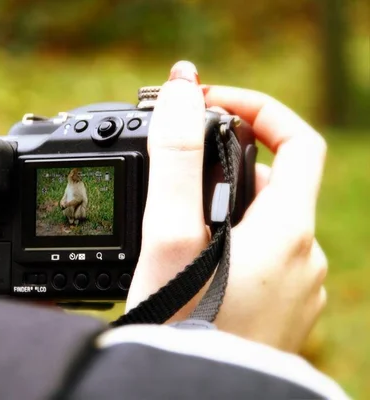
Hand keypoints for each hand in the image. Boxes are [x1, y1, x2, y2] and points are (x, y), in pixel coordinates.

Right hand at [126, 61, 327, 352]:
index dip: (257, 109)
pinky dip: (231, 246)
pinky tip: (193, 265)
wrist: (190, 394)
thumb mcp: (171, 231)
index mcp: (287, 229)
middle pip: (272, 184)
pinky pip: (261, 259)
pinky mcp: (279, 312)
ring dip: (224, 210)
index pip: (297, 141)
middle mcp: (303, 257)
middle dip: (223, 168)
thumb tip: (180, 90)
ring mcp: (294, 288)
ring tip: (175, 227)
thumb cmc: (182, 323)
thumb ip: (175, 154)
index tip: (211, 105)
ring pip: (264, 224)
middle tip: (175, 175)